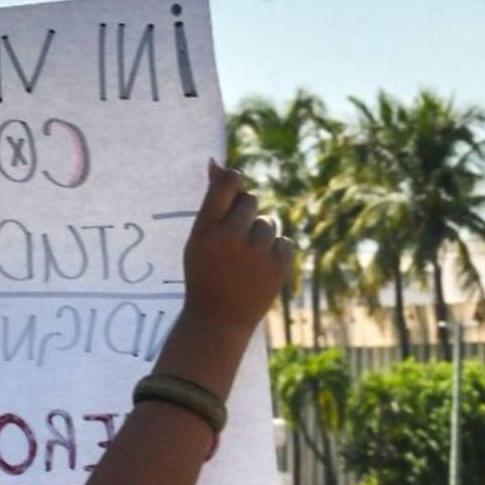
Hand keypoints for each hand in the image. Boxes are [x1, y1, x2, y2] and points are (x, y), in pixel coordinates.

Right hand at [182, 160, 289, 335]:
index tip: (234, 185)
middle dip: (247, 213)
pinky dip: (276, 253)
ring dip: (261, 236)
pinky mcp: (278, 266)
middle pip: (251, 200)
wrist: (217, 321)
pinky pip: (285, 242)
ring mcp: (255, 252)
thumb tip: (217, 163)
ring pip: (269, 223)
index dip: (234, 179)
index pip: (227, 183)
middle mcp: (230, 237)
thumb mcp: (199, 239)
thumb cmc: (206, 274)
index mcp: (205, 229)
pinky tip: (260, 270)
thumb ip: (212, 203)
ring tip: (245, 261)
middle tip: (235, 238)